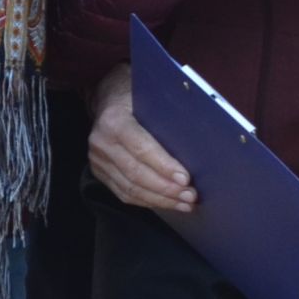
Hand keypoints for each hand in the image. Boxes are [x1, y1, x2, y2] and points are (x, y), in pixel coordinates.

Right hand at [87, 65, 194, 211]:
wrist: (109, 97)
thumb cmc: (138, 95)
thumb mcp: (151, 95)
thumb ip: (168, 114)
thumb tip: (200, 140)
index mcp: (114, 120)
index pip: (142, 148)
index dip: (164, 166)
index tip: (186, 179)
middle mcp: (101, 142)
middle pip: (136, 173)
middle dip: (167, 189)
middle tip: (191, 196)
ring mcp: (98, 160)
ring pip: (131, 189)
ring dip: (161, 200)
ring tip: (185, 204)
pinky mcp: (100, 172)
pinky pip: (124, 193)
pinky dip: (148, 201)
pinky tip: (168, 203)